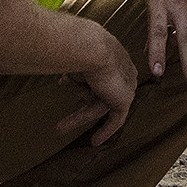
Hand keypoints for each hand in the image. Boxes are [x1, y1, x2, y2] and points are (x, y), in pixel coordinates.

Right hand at [52, 26, 139, 147]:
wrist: (90, 47)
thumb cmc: (79, 45)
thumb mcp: (76, 57)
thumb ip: (76, 70)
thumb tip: (66, 81)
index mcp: (115, 56)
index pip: (103, 78)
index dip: (86, 87)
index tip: (75, 95)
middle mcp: (123, 70)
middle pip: (99, 93)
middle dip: (82, 101)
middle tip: (70, 109)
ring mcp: (126, 86)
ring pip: (98, 107)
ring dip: (77, 118)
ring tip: (59, 128)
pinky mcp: (124, 101)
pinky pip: (116, 120)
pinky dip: (106, 131)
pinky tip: (94, 141)